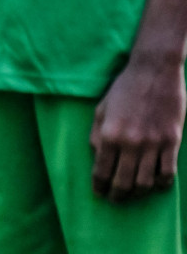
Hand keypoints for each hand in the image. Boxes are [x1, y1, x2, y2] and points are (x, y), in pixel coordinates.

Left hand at [90, 55, 184, 201]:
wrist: (153, 72)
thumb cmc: (123, 88)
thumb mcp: (101, 109)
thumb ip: (97, 135)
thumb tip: (97, 158)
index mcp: (109, 134)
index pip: (102, 170)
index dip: (99, 186)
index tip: (99, 193)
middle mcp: (131, 142)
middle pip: (124, 182)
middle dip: (117, 195)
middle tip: (115, 199)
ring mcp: (154, 144)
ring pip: (146, 182)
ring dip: (138, 192)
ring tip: (133, 193)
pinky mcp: (172, 141)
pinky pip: (168, 173)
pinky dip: (161, 184)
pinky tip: (156, 184)